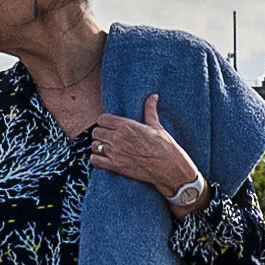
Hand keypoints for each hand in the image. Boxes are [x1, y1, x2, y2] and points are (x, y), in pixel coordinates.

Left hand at [86, 94, 204, 207]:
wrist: (170, 168)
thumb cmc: (165, 147)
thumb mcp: (157, 126)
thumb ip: (150, 110)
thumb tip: (153, 96)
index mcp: (127, 125)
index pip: (102, 119)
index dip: (105, 122)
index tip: (109, 126)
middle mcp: (118, 138)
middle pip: (96, 132)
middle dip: (101, 134)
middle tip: (108, 138)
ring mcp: (116, 153)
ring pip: (94, 146)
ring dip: (99, 146)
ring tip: (106, 148)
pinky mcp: (116, 167)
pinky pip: (95, 161)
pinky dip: (97, 159)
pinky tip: (104, 159)